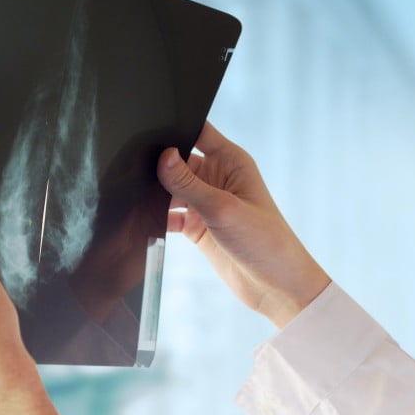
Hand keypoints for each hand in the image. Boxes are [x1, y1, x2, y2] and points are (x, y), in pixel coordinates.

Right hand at [157, 122, 329, 326]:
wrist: (276, 286)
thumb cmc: (265, 242)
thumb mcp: (223, 208)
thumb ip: (189, 183)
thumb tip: (163, 156)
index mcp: (231, 162)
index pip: (199, 131)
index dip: (177, 127)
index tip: (150, 131)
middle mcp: (218, 178)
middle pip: (179, 160)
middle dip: (160, 165)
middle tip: (137, 170)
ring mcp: (207, 202)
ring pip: (172, 188)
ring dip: (157, 193)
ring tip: (139, 198)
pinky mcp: (198, 226)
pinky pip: (170, 215)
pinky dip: (159, 217)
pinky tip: (147, 222)